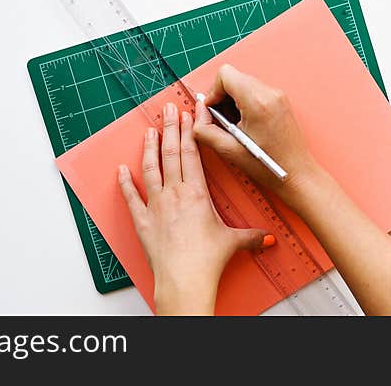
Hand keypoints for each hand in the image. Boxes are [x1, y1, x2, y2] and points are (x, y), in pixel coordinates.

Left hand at [118, 102, 272, 314]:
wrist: (184, 279)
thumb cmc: (206, 260)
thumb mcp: (234, 242)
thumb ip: (251, 236)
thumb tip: (269, 238)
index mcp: (196, 193)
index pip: (191, 154)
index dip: (190, 132)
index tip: (190, 115)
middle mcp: (174, 193)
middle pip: (170, 153)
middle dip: (170, 129)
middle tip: (169, 110)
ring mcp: (156, 205)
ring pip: (151, 168)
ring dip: (150, 147)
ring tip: (150, 130)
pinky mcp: (143, 220)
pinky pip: (131, 197)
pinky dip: (125, 182)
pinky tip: (121, 169)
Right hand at [193, 64, 323, 206]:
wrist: (298, 174)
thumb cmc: (270, 166)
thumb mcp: (229, 151)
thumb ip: (205, 129)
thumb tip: (198, 112)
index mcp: (257, 102)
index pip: (226, 74)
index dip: (213, 91)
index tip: (212, 110)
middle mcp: (270, 93)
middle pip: (234, 77)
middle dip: (222, 97)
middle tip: (222, 121)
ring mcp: (278, 95)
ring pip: (244, 83)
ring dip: (233, 101)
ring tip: (235, 126)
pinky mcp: (281, 100)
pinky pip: (255, 91)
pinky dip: (245, 103)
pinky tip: (246, 125)